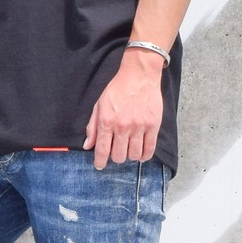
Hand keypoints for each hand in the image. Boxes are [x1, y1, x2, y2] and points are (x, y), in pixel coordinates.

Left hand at [83, 50, 163, 168]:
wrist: (139, 77)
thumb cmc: (117, 90)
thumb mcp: (99, 105)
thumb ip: (93, 127)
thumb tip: (88, 146)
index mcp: (107, 121)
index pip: (103, 149)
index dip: (100, 161)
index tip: (99, 166)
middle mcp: (123, 126)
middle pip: (119, 156)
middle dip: (116, 157)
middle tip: (116, 151)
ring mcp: (139, 127)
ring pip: (134, 155)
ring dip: (130, 156)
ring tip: (128, 149)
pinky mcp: (153, 126)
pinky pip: (149, 149)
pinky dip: (144, 155)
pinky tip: (141, 154)